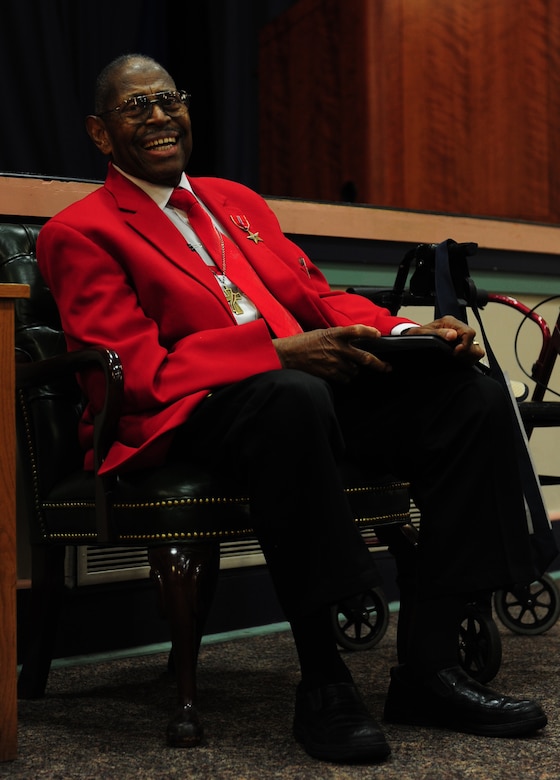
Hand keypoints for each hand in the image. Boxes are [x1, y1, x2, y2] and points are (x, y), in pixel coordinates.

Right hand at [273, 324, 391, 382]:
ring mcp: (334, 362)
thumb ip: (339, 336)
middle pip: (365, 357)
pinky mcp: (330, 374)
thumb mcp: (322, 333)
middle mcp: (337, 348)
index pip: (357, 331)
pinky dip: (346, 377)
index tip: (377, 335)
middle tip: (386, 367)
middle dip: (378, 364)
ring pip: (355, 370)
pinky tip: (339, 372)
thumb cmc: (303, 342)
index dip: (369, 332)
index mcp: (335, 334)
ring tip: (346, 366)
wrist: (288, 355)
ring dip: (354, 369)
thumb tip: (354, 341)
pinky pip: (346, 378)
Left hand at [406, 316, 484, 363]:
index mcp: (450, 322)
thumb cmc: (417, 335)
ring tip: (456, 360)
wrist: (413, 339)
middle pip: (474, 342)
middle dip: (466, 353)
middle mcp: (457, 328)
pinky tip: (457, 361)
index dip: (464, 345)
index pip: (469, 333)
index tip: (455, 353)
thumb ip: (438, 333)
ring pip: (477, 349)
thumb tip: (453, 335)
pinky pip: (472, 354)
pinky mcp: (461, 346)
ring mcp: (461, 337)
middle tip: (454, 358)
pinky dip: (467, 360)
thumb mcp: (423, 333)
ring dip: (468, 357)